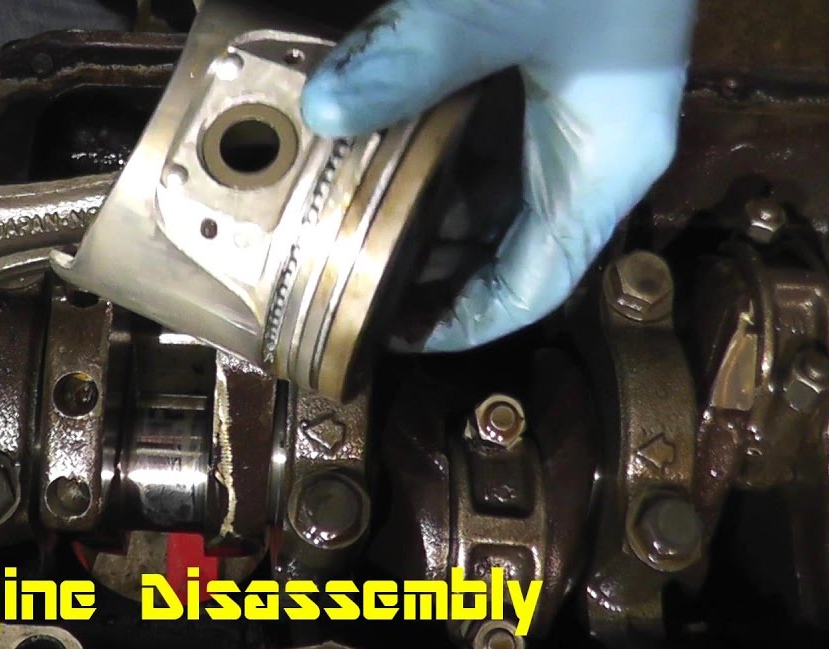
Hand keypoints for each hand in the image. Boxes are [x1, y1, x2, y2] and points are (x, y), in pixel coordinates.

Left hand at [301, 0, 695, 350]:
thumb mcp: (498, 5)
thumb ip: (413, 57)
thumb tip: (326, 108)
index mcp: (601, 164)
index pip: (533, 284)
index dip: (463, 324)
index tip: (386, 337)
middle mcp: (586, 146)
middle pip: (502, 244)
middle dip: (424, 266)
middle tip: (338, 275)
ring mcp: (563, 101)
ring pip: (482, 187)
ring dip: (415, 204)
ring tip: (337, 222)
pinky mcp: (535, 61)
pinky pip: (473, 131)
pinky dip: (420, 144)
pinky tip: (366, 141)